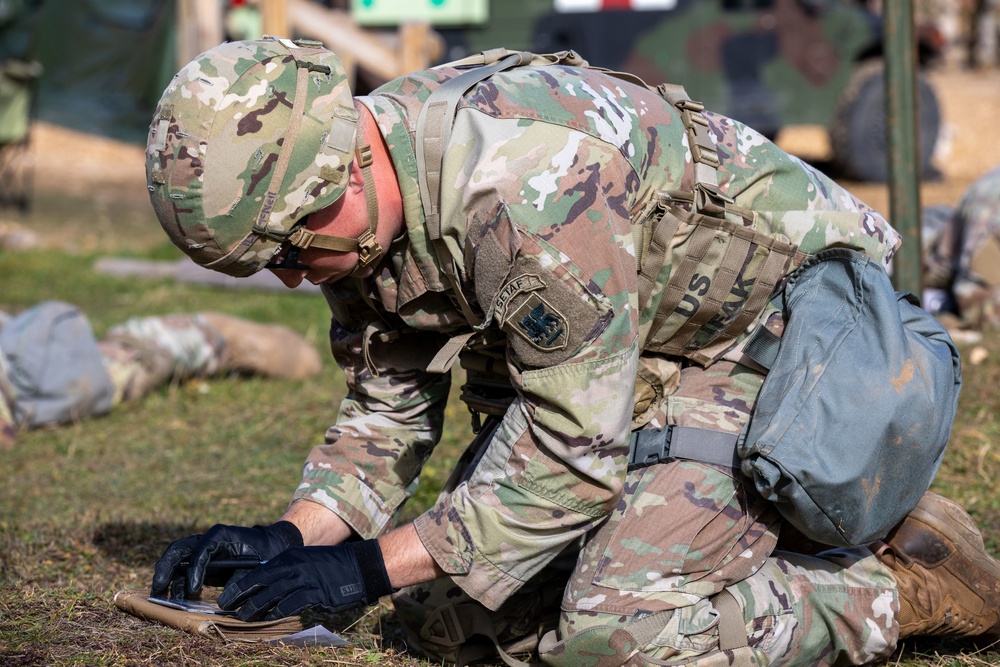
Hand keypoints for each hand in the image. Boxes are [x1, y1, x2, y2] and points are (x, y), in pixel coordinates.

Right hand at [151, 521, 302, 597]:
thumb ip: (239, 580)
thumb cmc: (266, 553)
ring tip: (168, 602)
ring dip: (169, 581)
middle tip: (158, 590)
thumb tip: (223, 601)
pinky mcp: (202, 562)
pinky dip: (178, 584)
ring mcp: (202, 550)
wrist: (271, 548)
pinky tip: (181, 600)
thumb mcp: (256, 566)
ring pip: (176, 561)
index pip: (200, 551)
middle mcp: (207, 540)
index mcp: (220, 535)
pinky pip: (183, 572)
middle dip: (165, 569)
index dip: (194, 570)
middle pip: (178, 550)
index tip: (192, 590)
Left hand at [217, 540, 393, 620]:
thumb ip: (287, 569)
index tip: (226, 595)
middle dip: (242, 597)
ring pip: (273, 595)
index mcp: (291, 557)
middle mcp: (295, 567)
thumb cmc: (331, 564)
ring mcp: (306, 580)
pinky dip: (278, 612)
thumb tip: (266, 581)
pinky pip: (292, 605)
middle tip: (227, 608)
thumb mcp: (306, 560)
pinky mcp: (317, 594)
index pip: (258, 571)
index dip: (240, 584)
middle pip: (261, 583)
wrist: (360, 566)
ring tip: (243, 617)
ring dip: (256, 607)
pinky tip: (269, 618)